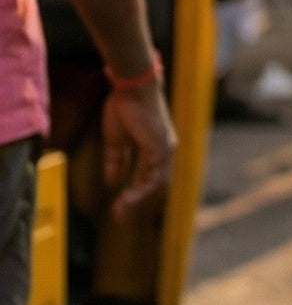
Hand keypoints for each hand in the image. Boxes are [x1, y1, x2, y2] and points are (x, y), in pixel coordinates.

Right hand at [102, 81, 176, 216]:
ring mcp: (166, 150)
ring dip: (137, 202)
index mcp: (156, 148)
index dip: (137, 194)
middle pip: (156, 186)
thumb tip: (112, 181)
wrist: (131, 87)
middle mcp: (165, 151)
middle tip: (119, 217)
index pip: (151, 178)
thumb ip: (116, 160)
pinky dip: (141, 192)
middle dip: (138, 203)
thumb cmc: (124, 106)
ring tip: (119, 213)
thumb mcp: (116, 139)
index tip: (121, 207)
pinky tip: (126, 200)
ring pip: (156, 186)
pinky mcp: (161, 149)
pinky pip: (154, 177)